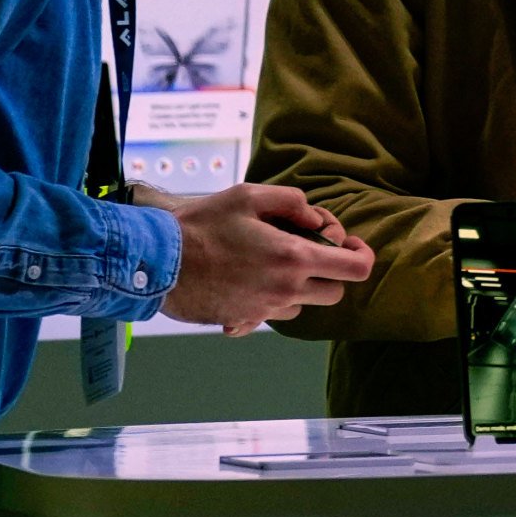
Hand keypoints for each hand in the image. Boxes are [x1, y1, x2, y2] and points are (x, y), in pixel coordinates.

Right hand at [146, 183, 372, 334]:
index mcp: (294, 258)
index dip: (362, 255)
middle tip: (306, 248)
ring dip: (301, 286)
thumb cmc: (201, 225)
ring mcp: (263, 310)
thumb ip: (293, 202)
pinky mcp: (242, 321)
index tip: (348, 244)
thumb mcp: (250, 195)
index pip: (356, 269)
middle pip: (335, 291)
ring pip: (304, 305)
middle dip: (330, 271)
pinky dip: (273, 298)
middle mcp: (285, 291)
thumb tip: (314, 220)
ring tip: (272, 260)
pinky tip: (252, 278)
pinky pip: (273, 313)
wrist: (154, 263)